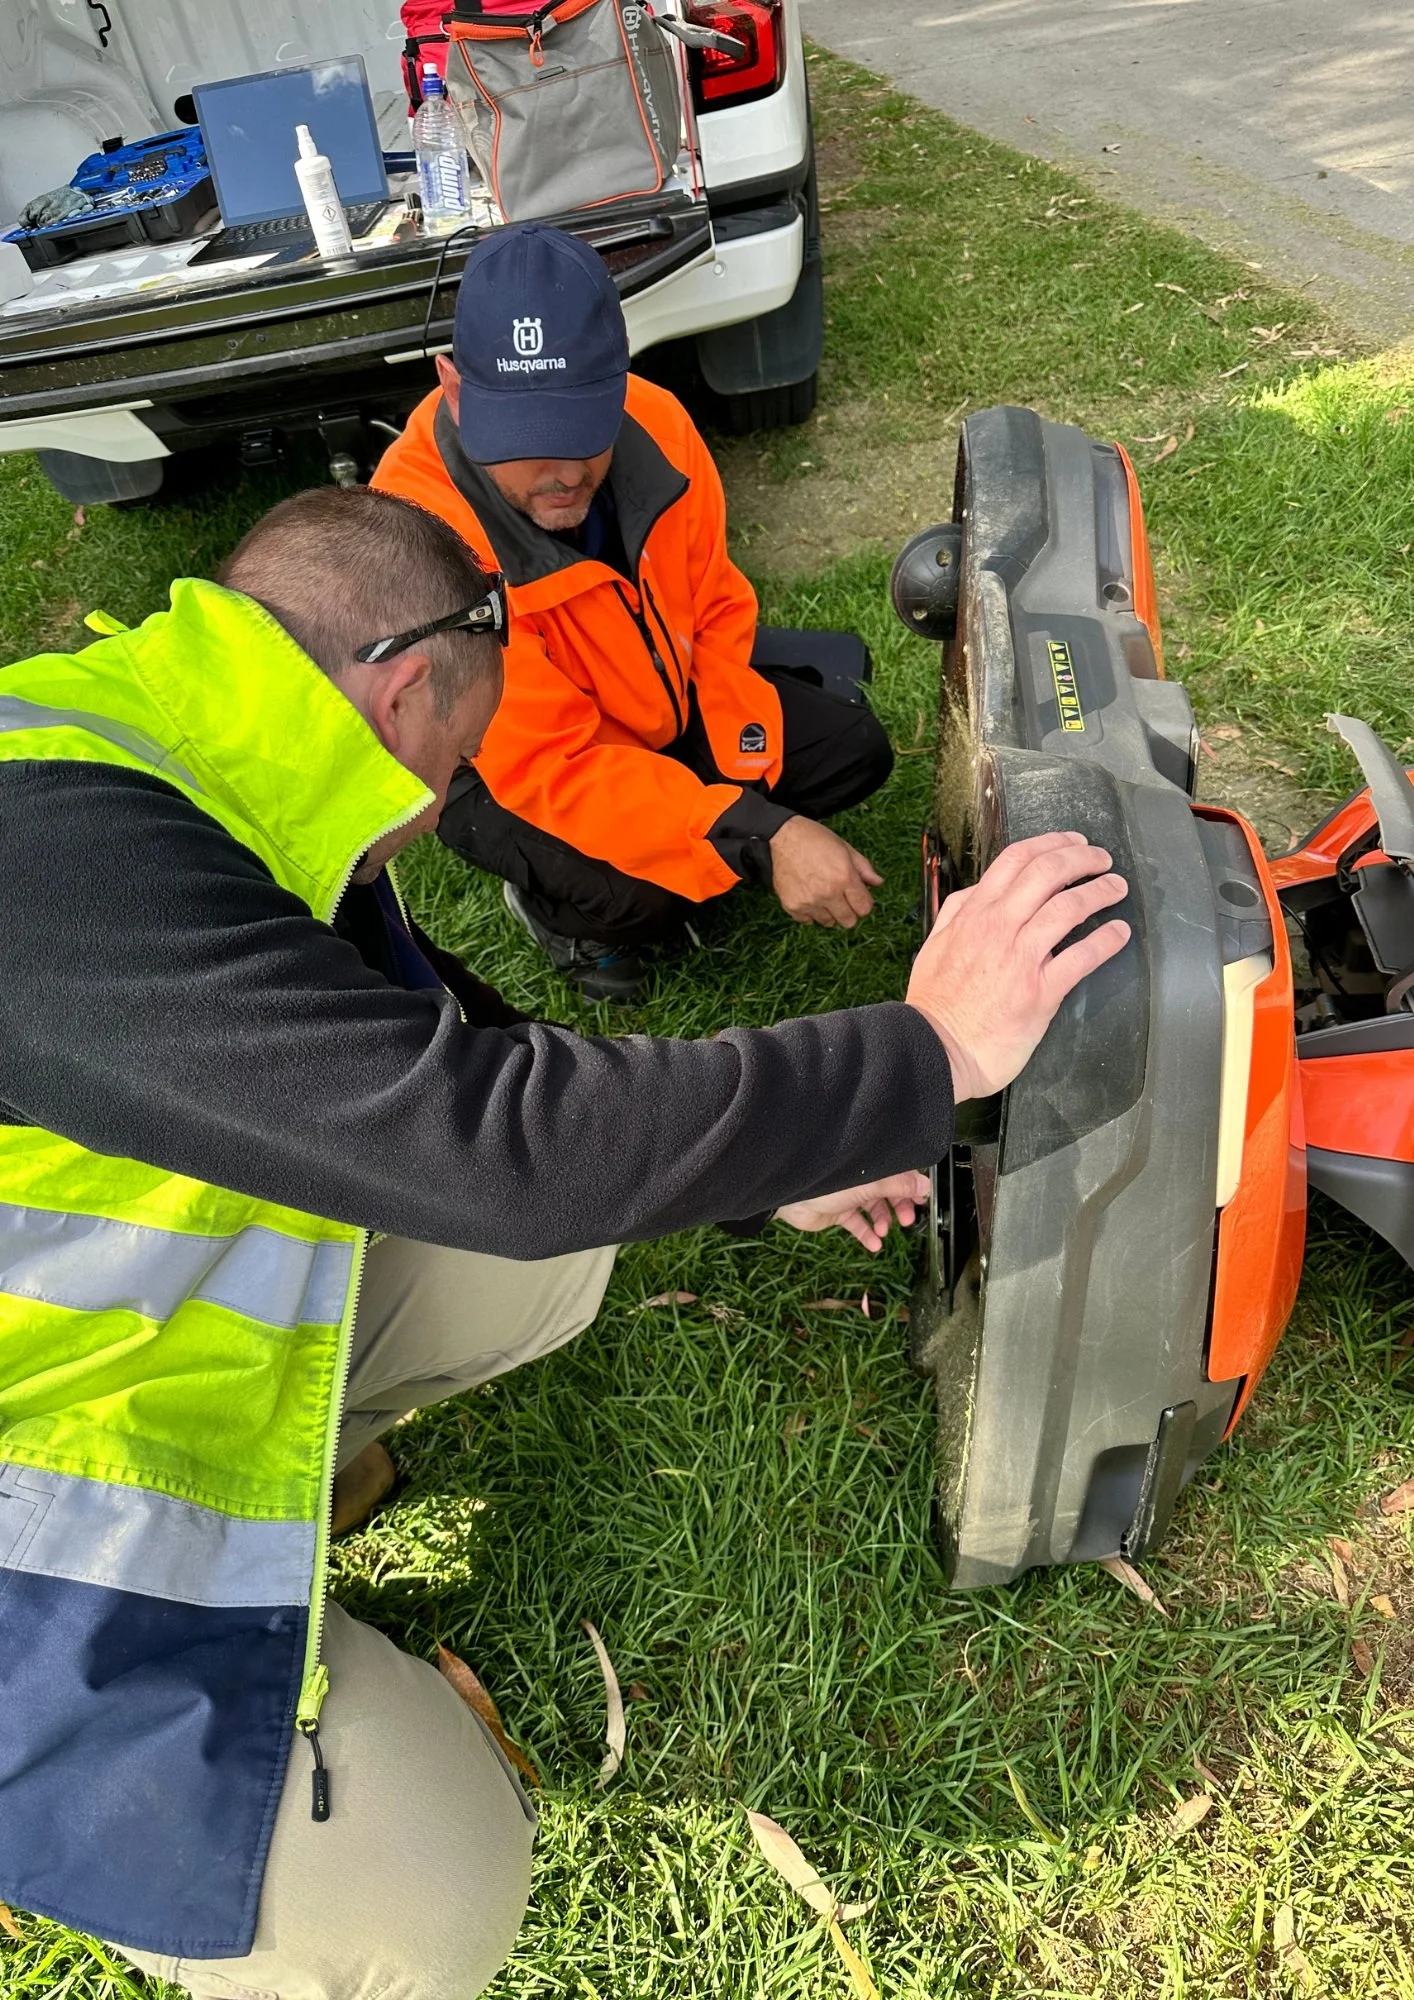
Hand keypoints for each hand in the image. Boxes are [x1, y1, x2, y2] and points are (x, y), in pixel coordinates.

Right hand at [769, 815, 882, 927]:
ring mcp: (808, 901)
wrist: (783, 836)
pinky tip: (808, 895)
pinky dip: (810, 912)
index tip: (857, 896)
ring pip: (828, 923)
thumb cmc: (816, 839)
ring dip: (829, 912)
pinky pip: (808, 921)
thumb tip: (878, 883)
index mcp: (844, 877)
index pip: (864, 909)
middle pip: (848, 921)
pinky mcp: (792, 905)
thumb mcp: (845, 848)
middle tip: (841, 897)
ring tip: (822, 893)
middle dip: (849, 911)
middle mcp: (827, 893)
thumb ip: (864, 868)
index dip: (863, 903)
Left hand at [776, 1170, 929, 1252]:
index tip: (922, 1200)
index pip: (898, 1174)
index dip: (911, 1187)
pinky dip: (867, 1234)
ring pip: (875, 1209)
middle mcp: (860, 1179)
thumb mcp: (868, 1184)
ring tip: (884, 1230)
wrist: (791, 1199)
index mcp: (868, 1166)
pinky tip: (874, 1244)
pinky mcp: (838, 1213)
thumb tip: (924, 1185)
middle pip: (889, 1193)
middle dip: (900, 1207)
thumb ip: (897, 1184)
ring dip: (884, 1221)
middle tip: (907, 1219)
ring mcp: (849, 1196)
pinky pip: (858, 1224)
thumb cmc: (824, 1183)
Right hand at [906, 830, 1129, 1100]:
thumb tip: (978, 892)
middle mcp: (999, 927)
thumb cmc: (935, 1004)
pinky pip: (1082, 956)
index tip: (1072, 843)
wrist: (935, 1049)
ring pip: (1069, 907)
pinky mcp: (1041, 991)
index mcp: (974, 914)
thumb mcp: (935, 944)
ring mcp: (1021, 958)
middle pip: (1048, 873)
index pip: (1016, 860)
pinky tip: (1120, 932)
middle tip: (1102, 859)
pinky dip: (1106, 939)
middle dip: (1082, 858)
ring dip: (1100, 891)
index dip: (1051, 844)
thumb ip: (957, 914)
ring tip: (1117, 888)